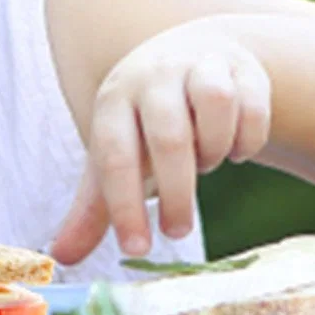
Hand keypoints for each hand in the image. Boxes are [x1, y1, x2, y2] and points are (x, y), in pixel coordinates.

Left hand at [50, 22, 271, 265]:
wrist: (191, 57)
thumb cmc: (144, 123)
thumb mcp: (116, 156)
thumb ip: (93, 208)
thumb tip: (61, 257)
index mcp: (114, 99)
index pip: (114, 154)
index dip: (124, 205)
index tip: (136, 249)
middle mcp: (153, 75)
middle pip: (169, 136)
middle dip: (176, 193)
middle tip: (176, 230)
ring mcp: (199, 65)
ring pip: (215, 104)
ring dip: (214, 149)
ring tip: (206, 164)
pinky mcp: (243, 67)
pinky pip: (253, 106)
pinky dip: (248, 139)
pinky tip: (236, 149)